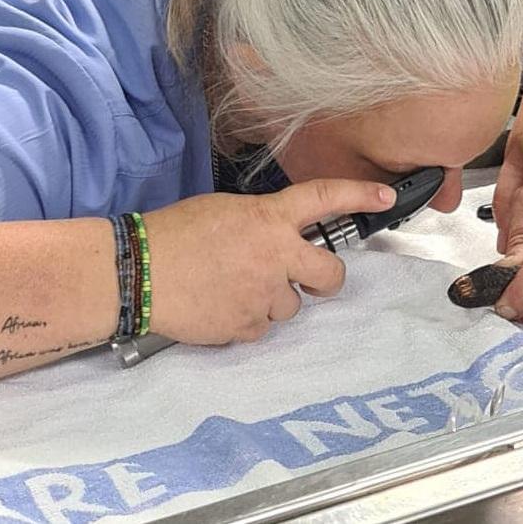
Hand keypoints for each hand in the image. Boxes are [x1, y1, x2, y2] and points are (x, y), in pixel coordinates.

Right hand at [143, 179, 394, 344]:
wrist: (137, 271)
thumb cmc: (176, 232)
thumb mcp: (226, 211)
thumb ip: (262, 223)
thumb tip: (276, 238)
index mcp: (270, 218)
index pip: (325, 199)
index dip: (360, 195)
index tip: (385, 198)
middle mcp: (276, 256)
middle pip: (331, 276)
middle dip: (325, 279)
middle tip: (310, 277)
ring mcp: (263, 295)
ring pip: (291, 306)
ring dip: (273, 300)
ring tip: (234, 287)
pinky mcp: (245, 327)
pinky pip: (261, 328)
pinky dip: (247, 321)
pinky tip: (220, 306)